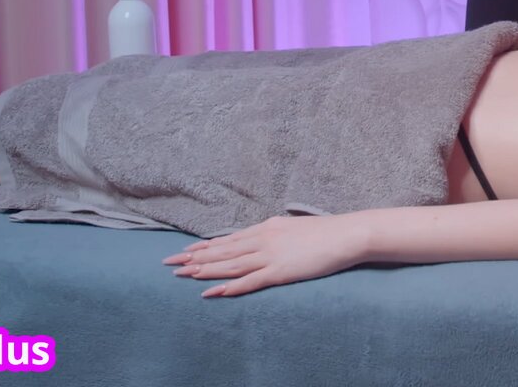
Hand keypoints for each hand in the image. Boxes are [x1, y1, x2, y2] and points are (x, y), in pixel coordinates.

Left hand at [163, 214, 365, 297]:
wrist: (347, 235)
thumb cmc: (326, 232)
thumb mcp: (294, 227)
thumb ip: (276, 233)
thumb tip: (264, 234)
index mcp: (266, 228)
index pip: (229, 239)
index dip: (205, 246)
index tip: (185, 251)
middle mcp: (263, 239)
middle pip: (222, 251)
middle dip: (194, 257)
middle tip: (169, 262)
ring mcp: (270, 255)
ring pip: (230, 264)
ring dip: (204, 270)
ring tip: (182, 274)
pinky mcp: (279, 271)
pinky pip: (248, 281)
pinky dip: (228, 286)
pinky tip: (210, 291)